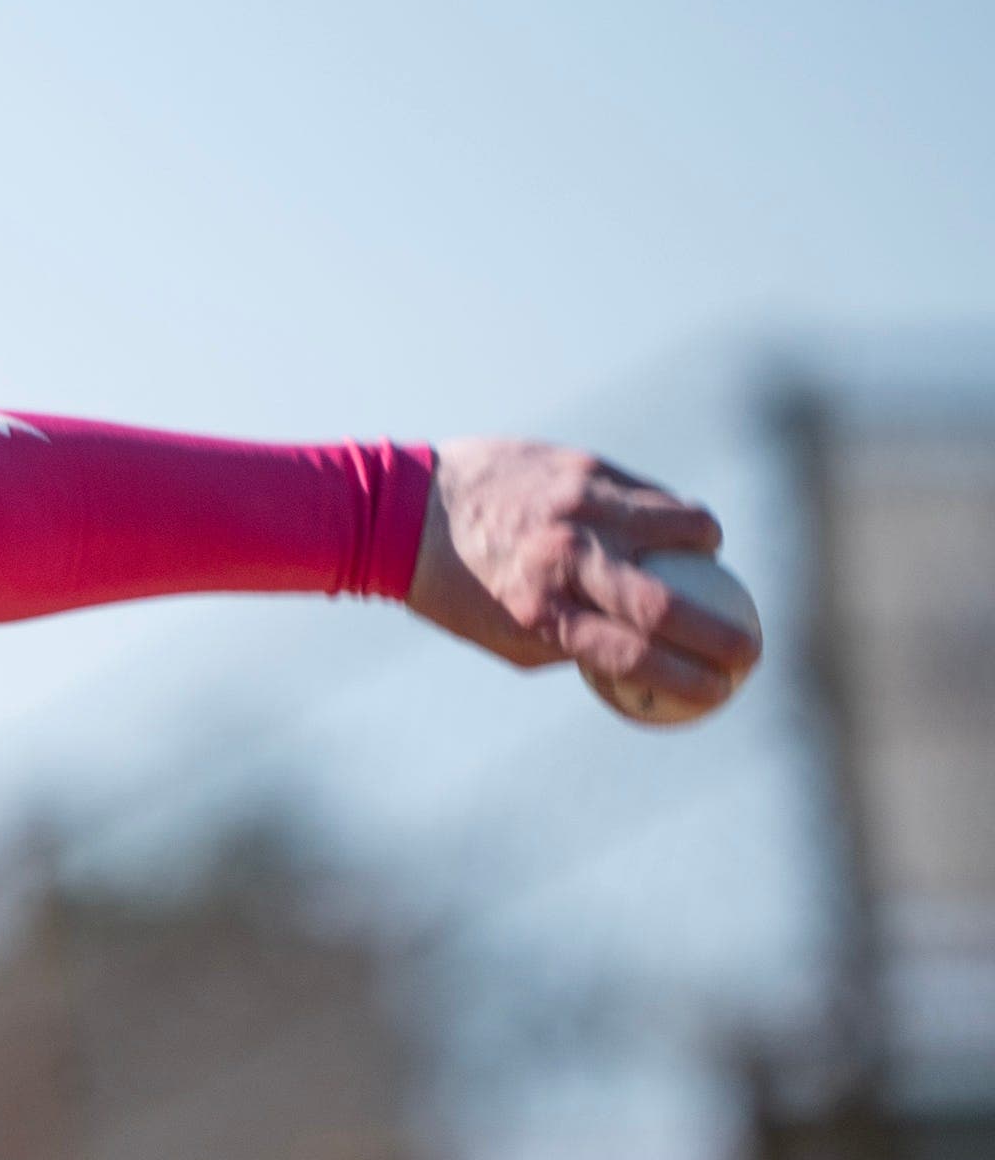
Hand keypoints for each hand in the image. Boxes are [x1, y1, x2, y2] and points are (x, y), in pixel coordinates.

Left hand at [408, 438, 758, 717]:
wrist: (408, 507)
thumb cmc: (460, 587)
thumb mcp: (506, 636)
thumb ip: (574, 646)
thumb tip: (644, 659)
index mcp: (540, 614)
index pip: (634, 659)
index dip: (689, 682)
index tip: (720, 692)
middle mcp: (565, 560)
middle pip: (669, 605)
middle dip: (727, 637)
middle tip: (750, 651)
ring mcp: (581, 507)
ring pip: (683, 530)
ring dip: (709, 554)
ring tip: (707, 567)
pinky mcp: (587, 467)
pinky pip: (655, 495)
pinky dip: (675, 517)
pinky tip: (675, 529)